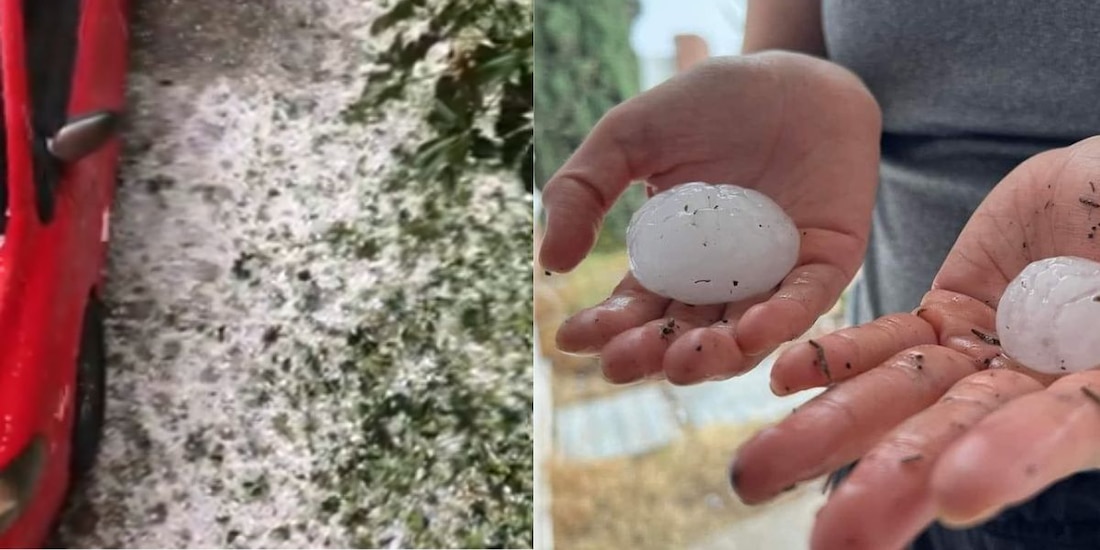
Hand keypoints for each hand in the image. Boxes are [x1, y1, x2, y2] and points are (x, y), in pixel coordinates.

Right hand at [539, 52, 880, 383]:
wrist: (791, 71)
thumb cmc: (707, 104)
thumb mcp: (627, 137)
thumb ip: (583, 189)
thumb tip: (553, 261)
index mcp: (671, 263)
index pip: (635, 310)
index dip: (605, 329)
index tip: (570, 337)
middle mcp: (720, 283)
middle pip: (684, 337)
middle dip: (651, 356)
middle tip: (622, 361)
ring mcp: (773, 278)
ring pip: (741, 338)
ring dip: (712, 357)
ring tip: (682, 359)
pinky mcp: (825, 264)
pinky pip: (803, 303)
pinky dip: (779, 321)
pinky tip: (749, 333)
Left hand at [731, 137, 1099, 548]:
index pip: (1063, 431)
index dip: (1015, 457)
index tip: (957, 495)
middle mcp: (1038, 389)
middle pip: (960, 436)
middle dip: (893, 481)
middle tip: (833, 538)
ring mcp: (985, 354)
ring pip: (901, 395)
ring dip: (829, 431)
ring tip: (757, 477)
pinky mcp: (945, 316)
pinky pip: (888, 341)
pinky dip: (836, 359)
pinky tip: (782, 379)